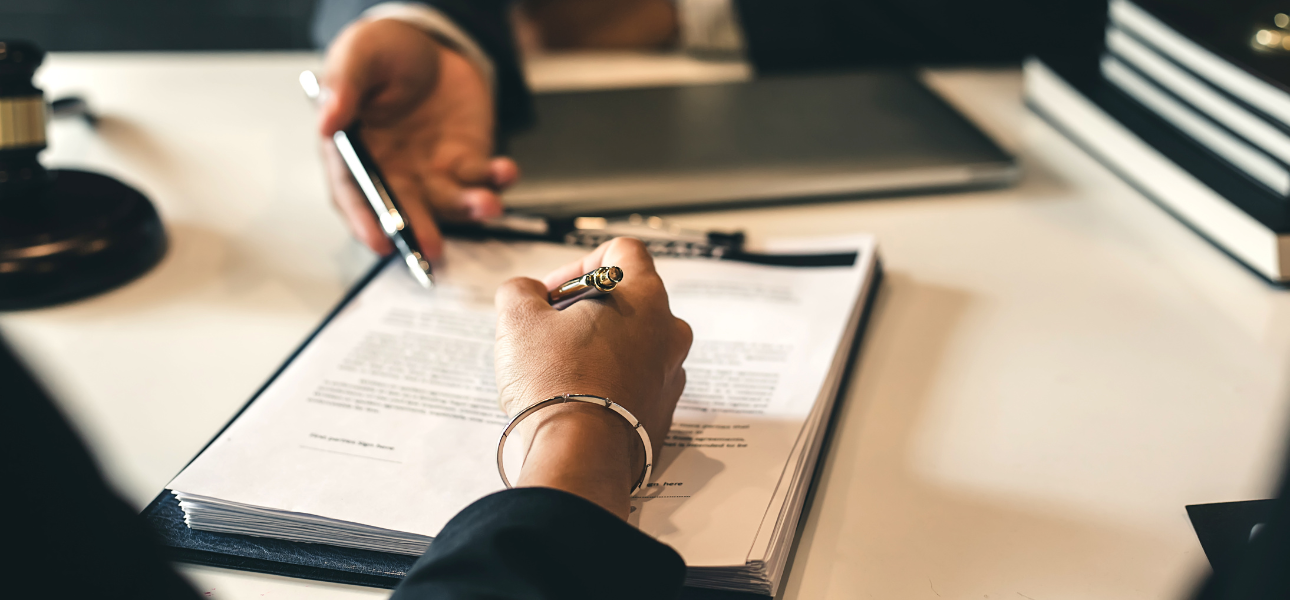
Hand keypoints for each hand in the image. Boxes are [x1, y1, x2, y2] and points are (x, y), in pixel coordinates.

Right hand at [319, 18, 518, 258]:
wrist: (430, 44)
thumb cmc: (384, 52)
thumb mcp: (358, 55)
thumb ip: (343, 88)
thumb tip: (326, 123)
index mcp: (355, 153)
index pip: (355, 194)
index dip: (366, 221)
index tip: (380, 243)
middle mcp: (393, 171)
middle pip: (404, 208)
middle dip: (419, 229)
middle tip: (432, 247)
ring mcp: (432, 171)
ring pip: (449, 201)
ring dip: (468, 208)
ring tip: (486, 205)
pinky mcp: (466, 161)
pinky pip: (482, 178)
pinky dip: (496, 179)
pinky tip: (505, 171)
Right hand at [494, 238, 691, 516]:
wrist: (580, 459)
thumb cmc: (556, 385)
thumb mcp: (517, 319)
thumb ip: (520, 290)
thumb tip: (525, 293)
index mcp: (645, 297)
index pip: (622, 251)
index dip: (579, 263)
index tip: (553, 293)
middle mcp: (669, 332)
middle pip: (628, 300)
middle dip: (586, 310)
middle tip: (550, 332)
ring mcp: (670, 375)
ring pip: (632, 345)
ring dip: (598, 349)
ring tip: (559, 370)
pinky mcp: (662, 414)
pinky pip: (634, 385)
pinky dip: (609, 385)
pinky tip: (576, 400)